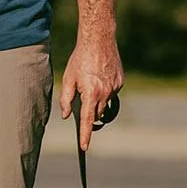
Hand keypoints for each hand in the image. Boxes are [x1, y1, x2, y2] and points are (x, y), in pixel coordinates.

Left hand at [60, 35, 123, 151]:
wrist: (99, 39)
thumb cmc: (80, 58)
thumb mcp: (68, 78)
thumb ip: (66, 99)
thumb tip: (66, 115)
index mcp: (90, 93)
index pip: (88, 121)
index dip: (85, 136)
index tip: (84, 147)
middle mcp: (105, 93)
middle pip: (97, 114)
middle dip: (90, 111)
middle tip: (83, 97)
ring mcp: (115, 88)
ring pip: (105, 103)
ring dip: (98, 99)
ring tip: (91, 80)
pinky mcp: (120, 81)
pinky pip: (112, 92)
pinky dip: (105, 89)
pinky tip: (100, 75)